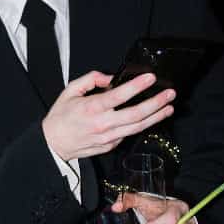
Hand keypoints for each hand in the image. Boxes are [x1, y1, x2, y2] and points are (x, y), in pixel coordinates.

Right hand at [42, 71, 174, 161]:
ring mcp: (108, 137)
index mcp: (92, 108)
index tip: (151, 78)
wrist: (53, 144)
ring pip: (138, 127)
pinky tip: (151, 117)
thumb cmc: (61, 117)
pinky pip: (129, 133)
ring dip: (156, 117)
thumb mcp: (70, 91)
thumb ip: (91, 80)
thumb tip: (111, 78)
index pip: (120, 96)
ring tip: (169, 107)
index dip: (137, 86)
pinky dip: (141, 125)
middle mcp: (103, 124)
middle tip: (170, 94)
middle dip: (156, 103)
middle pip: (136, 114)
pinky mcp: (110, 146)